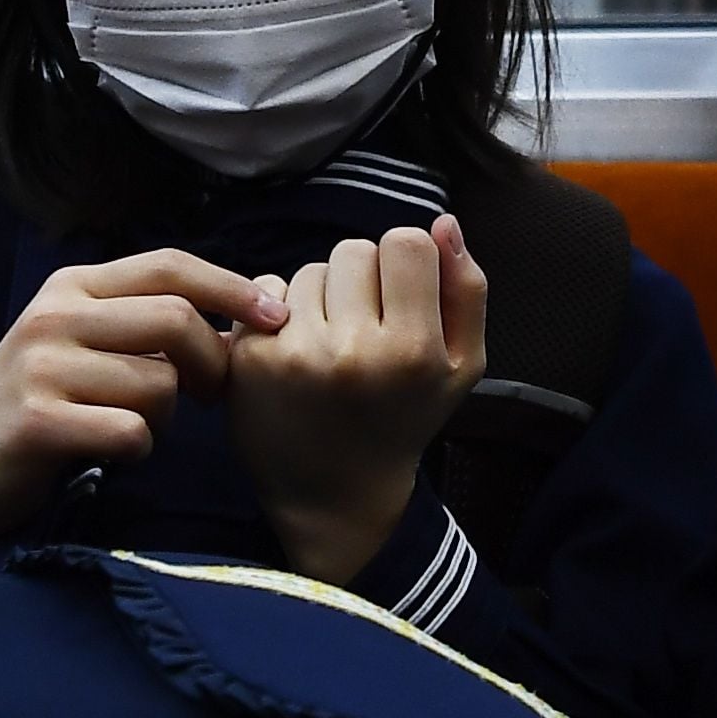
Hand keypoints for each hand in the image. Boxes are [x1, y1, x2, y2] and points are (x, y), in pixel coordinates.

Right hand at [0, 249, 282, 601]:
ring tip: (128, 425)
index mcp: (72, 286)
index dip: (232, 286)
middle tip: (211, 395)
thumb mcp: (82, 342)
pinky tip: (108, 452)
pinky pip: (132, 432)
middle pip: (176, 319)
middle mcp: (55, 315)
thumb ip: (149, 324)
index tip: (275, 315)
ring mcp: (42, 367)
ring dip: (164, 416)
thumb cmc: (36, 403)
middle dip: (211, 360)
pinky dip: (138, 449)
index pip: (171, 265)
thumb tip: (249, 318)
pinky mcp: (38, 422)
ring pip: (160, 383)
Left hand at [228, 216, 488, 582]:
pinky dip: (281, 313)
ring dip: (321, 296)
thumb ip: (466, 291)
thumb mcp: (462, 366)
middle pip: (355, 250)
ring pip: (310, 270)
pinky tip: (295, 353)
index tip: (401, 302)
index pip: (407, 242)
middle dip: (361, 281)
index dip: (406, 264)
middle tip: (364, 331)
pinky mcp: (250, 361)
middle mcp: (354, 352)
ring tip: (330, 346)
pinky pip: (266, 291)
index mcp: (413, 350)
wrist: (334, 495)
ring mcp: (296, 356)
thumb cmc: (405, 420)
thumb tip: (445, 222)